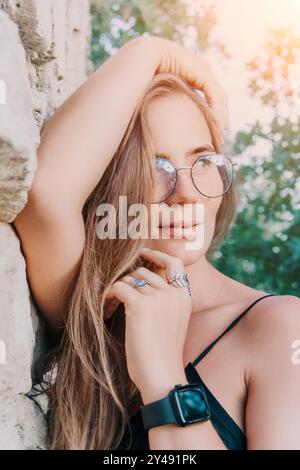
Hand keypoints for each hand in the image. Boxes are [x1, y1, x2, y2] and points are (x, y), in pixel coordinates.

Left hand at [105, 248, 191, 394]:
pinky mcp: (140, 304)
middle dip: (128, 282)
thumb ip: (164, 301)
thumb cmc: (162, 354)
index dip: (158, 255)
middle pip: (143, 271)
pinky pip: (118, 288)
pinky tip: (107, 310)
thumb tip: (138, 283)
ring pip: (128, 280)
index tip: (144, 253)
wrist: (161, 374)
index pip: (175, 263)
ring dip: (117, 292)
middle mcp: (173, 292)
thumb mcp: (171, 322)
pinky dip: (108, 297)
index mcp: (184, 297)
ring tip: (111, 307)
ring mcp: (158, 296)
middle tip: (117, 298)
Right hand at [141, 35, 229, 131]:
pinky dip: (217, 111)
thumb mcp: (162, 89)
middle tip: (223, 132)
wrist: (145, 55)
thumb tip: (162, 117)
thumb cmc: (146, 72)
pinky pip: (215, 96)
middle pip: (219, 96)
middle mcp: (201, 69)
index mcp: (193, 72)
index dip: (215, 110)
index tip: (215, 127)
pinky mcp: (203, 73)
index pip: (210, 93)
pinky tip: (216, 124)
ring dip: (222, 115)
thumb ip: (169, 99)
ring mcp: (203, 70)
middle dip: (223, 115)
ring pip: (219, 97)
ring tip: (220, 131)